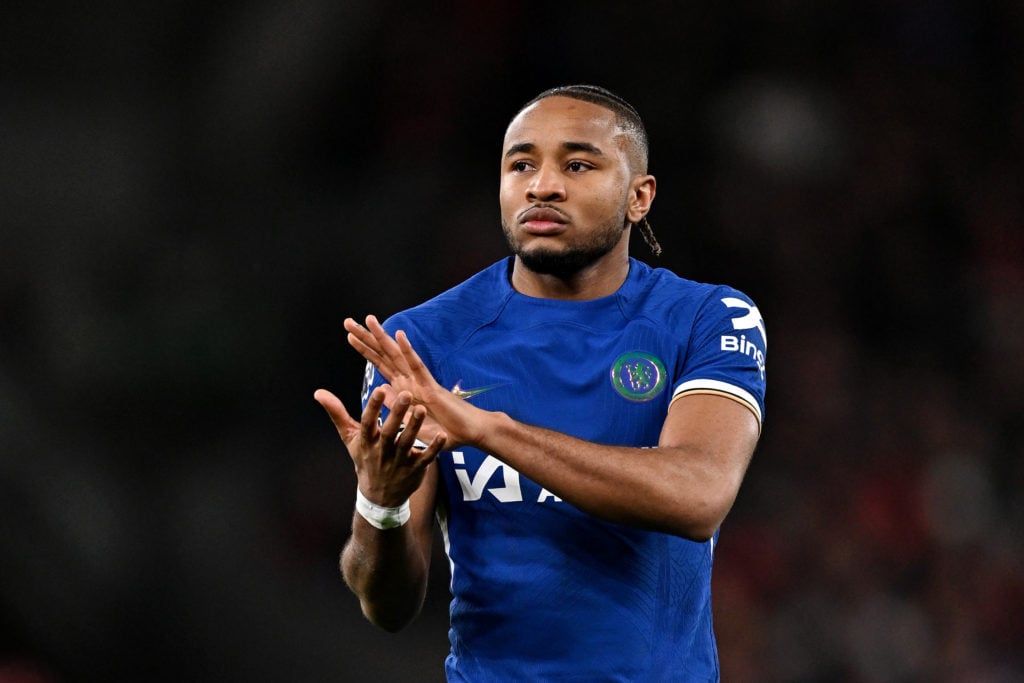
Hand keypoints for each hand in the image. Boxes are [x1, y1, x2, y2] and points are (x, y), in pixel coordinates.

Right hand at [314, 385, 446, 506]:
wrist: (379, 496)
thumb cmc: (365, 459)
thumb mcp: (349, 438)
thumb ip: (337, 413)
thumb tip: (318, 392)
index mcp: (366, 442)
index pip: (368, 422)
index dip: (373, 407)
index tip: (379, 389)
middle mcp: (381, 452)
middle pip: (389, 432)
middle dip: (397, 414)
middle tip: (406, 394)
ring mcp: (399, 462)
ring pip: (407, 444)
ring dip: (415, 427)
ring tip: (422, 409)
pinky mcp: (415, 470)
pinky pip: (425, 459)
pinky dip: (434, 448)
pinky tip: (442, 435)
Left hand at [344, 315, 482, 446]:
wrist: (468, 433)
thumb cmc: (444, 429)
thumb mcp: (411, 421)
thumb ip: (396, 406)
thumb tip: (381, 389)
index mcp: (404, 387)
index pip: (380, 363)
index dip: (365, 349)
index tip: (349, 335)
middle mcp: (410, 379)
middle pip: (384, 354)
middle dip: (366, 337)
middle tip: (347, 321)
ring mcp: (420, 381)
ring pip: (397, 355)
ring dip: (383, 337)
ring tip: (369, 320)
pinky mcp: (431, 387)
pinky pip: (418, 366)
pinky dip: (409, 350)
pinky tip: (400, 335)